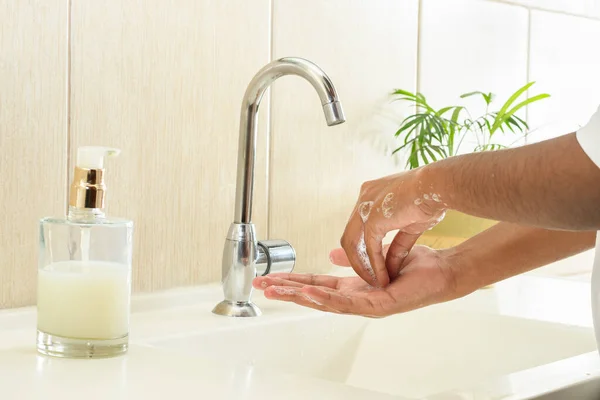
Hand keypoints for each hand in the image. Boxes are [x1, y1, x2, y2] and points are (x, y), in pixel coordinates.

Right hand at [252, 245, 456, 317]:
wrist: (441, 271)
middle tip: (261, 287)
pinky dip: (325, 298)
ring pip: (325, 302)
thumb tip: (332, 253)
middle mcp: (357, 298)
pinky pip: (347, 303)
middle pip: (314, 295)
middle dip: (287, 291)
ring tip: (276, 291)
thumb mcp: (375, 256)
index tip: (272, 277)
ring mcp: (366, 305)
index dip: (293, 280)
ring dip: (298, 297)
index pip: (317, 283)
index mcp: (354, 286)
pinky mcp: (378, 306)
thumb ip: (352, 258)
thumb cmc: (414, 266)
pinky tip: (308, 293)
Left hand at [341, 170, 446, 286]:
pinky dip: (375, 265)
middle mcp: (364, 197)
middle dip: (356, 259)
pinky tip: (383, 278)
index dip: (362, 246)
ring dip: (362, 265)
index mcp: (371, 193)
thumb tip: (390, 266)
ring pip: (352, 243)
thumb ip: (397, 244)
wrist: (439, 184)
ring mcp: (365, 207)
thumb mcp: (409, 224)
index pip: (357, 224)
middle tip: (368, 278)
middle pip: (350, 235)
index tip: (370, 264)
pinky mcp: (373, 218)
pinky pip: (370, 248)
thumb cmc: (431, 199)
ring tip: (374, 283)